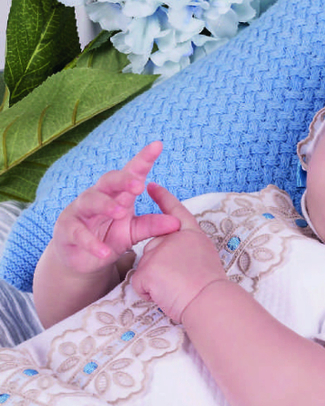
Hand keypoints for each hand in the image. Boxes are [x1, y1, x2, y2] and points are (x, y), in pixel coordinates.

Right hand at [52, 142, 180, 275]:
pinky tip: (104, 252)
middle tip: (138, 185)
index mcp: (117, 193)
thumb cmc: (109, 237)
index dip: (143, 159)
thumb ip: (151, 225)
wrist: (83, 259)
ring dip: (106, 205)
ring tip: (120, 212)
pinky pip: (78, 233)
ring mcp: (80, 211)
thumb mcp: (133, 231)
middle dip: (123, 180)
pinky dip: (92, 243)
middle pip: (108, 181)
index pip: (131, 172)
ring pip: (90, 201)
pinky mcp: (67, 230)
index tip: (158, 146)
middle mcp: (97, 196)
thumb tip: (177, 222)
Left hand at [131, 183, 227, 322]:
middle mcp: (173, 237)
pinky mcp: (146, 268)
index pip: (176, 212)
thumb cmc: (210, 287)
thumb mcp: (204, 256)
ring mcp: (158, 251)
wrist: (209, 300)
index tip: (152, 186)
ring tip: (175, 288)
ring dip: (156, 283)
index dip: (164, 198)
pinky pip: (140, 284)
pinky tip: (165, 294)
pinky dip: (149, 294)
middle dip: (160, 268)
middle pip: (154, 249)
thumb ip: (186, 249)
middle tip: (182, 281)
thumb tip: (170, 256)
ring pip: (146, 269)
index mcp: (191, 234)